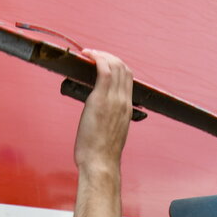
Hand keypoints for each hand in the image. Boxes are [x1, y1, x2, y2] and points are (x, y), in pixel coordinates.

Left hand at [73, 50, 133, 174]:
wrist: (100, 163)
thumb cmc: (101, 154)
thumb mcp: (111, 133)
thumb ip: (109, 119)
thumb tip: (99, 114)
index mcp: (127, 109)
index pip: (128, 78)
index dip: (117, 65)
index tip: (104, 63)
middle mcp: (124, 101)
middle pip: (124, 68)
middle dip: (109, 56)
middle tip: (94, 55)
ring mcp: (114, 100)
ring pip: (115, 65)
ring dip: (101, 54)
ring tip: (89, 53)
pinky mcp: (100, 99)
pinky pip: (103, 70)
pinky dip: (96, 58)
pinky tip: (87, 54)